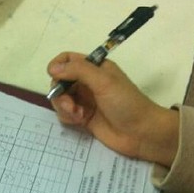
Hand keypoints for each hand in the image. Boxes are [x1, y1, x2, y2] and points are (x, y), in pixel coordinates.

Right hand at [47, 52, 178, 167]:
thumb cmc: (126, 103)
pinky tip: (80, 122)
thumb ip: (78, 71)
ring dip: (64, 107)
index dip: (58, 66)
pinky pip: (65, 114)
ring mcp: (85, 101)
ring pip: (61, 99)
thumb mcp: (103, 81)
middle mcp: (88, 82)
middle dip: (60, 93)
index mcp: (95, 68)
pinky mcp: (83, 118)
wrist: (141, 133)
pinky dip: (68, 117)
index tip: (54, 77)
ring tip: (78, 116)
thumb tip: (52, 68)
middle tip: (70, 105)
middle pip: (60, 81)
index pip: (68, 59)